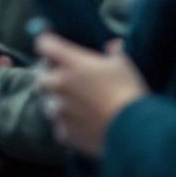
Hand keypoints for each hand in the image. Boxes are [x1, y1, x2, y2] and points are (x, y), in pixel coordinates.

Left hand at [35, 34, 147, 157]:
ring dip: (61, 104)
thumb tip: (113, 45)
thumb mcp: (123, 65)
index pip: (45, 45)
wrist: (133, 130)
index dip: (49, 45)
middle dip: (53, 78)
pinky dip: (69, 126)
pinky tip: (85, 126)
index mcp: (71, 63)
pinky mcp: (64, 131)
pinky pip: (60, 127)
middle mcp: (59, 84)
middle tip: (71, 83)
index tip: (55, 49)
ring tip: (83, 108)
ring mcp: (59, 109)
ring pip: (50, 104)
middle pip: (42, 77)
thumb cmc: (127, 92)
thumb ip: (114, 51)